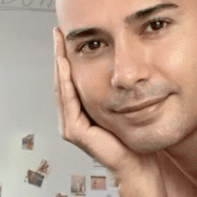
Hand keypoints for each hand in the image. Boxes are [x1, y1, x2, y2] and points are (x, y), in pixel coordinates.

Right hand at [52, 28, 154, 175]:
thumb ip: (112, 89)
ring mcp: (70, 126)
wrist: (139, 163)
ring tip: (59, 42)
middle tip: (57, 32)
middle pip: (62, 80)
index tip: (65, 35)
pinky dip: (66, 81)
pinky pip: (69, 100)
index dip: (66, 57)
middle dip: (59, 55)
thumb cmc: (133, 138)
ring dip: (60, 63)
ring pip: (62, 87)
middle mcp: (72, 118)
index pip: (70, 79)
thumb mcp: (122, 105)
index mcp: (80, 112)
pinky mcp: (75, 132)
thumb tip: (118, 66)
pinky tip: (65, 64)